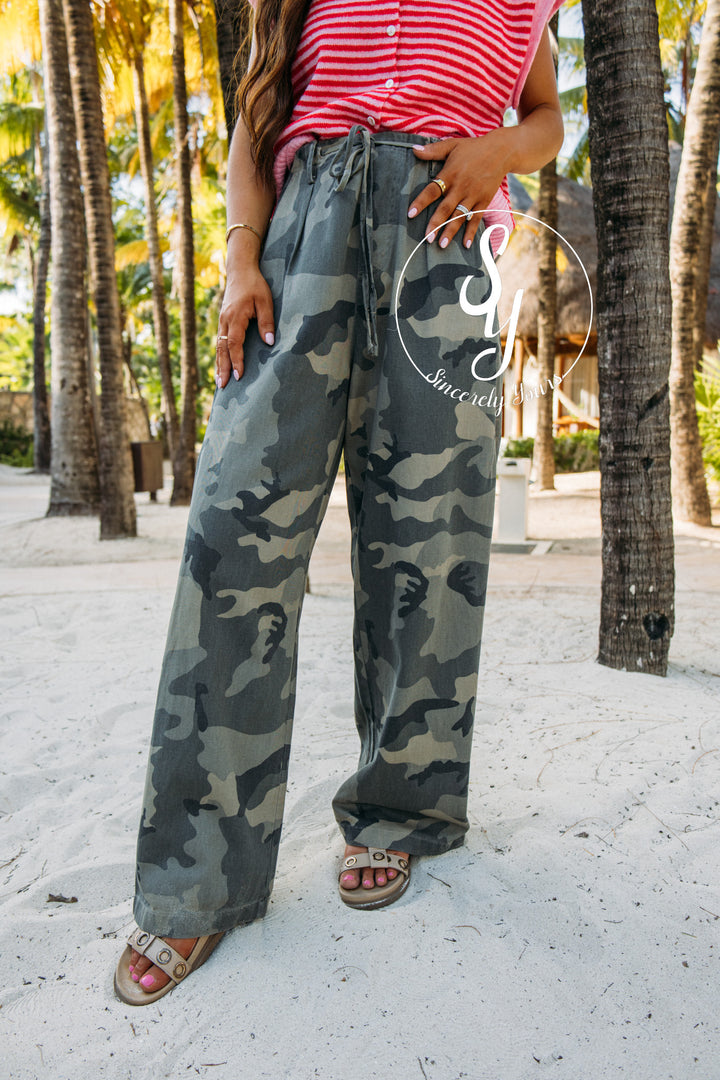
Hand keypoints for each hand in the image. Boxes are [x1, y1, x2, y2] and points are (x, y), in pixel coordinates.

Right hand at [215, 259, 274, 387]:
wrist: (240, 270)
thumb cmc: (255, 285)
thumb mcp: (265, 301)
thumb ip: (266, 322)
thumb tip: (269, 343)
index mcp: (235, 316)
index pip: (234, 343)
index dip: (237, 360)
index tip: (239, 376)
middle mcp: (225, 320)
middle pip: (222, 348)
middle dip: (223, 368)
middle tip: (222, 385)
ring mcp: (222, 320)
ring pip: (218, 346)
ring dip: (219, 364)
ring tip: (219, 381)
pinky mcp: (223, 320)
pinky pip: (219, 341)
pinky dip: (220, 355)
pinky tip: (221, 365)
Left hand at [407, 130, 513, 249]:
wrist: (501, 151)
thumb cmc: (473, 148)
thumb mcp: (452, 145)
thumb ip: (433, 150)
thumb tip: (413, 150)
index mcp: (450, 174)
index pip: (432, 190)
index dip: (421, 202)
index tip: (410, 214)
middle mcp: (461, 187)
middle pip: (445, 208)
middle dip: (436, 224)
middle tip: (427, 238)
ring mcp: (473, 195)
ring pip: (460, 216)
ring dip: (451, 231)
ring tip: (442, 245)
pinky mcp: (484, 201)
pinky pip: (476, 219)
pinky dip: (471, 232)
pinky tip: (466, 245)